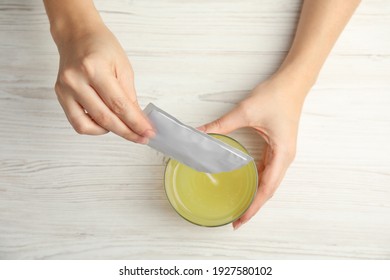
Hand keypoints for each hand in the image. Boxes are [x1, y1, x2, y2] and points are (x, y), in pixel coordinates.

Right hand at [54, 22, 153, 142]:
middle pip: (105, 118)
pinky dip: (94, 128)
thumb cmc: (101, 46)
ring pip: (89, 125)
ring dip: (111, 131)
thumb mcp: (123, 67)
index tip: (148, 132)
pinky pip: (77, 123)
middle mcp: (76, 80)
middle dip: (127, 131)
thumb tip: (138, 120)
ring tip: (124, 127)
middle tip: (142, 137)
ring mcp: (65, 89)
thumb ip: (129, 96)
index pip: (119, 105)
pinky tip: (106, 123)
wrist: (77, 35)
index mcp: (94, 68)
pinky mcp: (60, 96)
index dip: (135, 123)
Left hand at [198, 74, 307, 228]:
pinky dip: (258, 182)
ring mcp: (282, 154)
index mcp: (282, 154)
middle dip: (254, 206)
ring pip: (269, 182)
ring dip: (256, 195)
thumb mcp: (246, 111)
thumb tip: (200, 134)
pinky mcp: (278, 148)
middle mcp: (285, 158)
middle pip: (269, 190)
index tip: (241, 219)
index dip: (254, 206)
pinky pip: (268, 171)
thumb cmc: (276, 96)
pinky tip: (247, 186)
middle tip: (236, 219)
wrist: (292, 83)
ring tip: (241, 207)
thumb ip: (222, 125)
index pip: (267, 188)